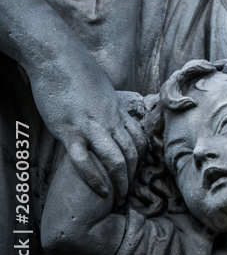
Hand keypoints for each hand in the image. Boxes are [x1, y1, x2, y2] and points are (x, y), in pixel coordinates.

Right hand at [29, 49, 142, 206]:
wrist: (57, 56)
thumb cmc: (76, 69)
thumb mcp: (101, 88)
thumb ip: (107, 103)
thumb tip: (107, 110)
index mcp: (119, 110)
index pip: (139, 140)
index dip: (141, 160)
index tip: (137, 173)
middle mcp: (111, 120)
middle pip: (132, 154)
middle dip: (133, 177)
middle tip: (130, 194)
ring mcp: (91, 126)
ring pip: (115, 160)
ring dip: (120, 182)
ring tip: (119, 199)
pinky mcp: (70, 130)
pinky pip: (85, 161)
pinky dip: (95, 178)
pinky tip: (102, 190)